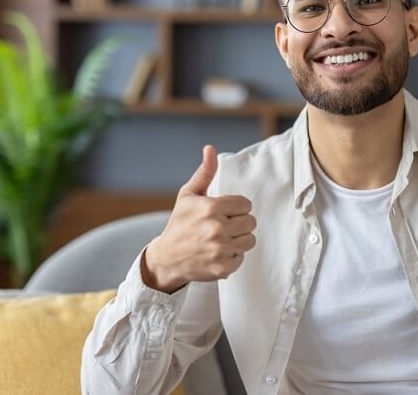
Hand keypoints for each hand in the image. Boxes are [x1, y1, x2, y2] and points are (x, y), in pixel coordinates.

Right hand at [142, 144, 256, 293]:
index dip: (236, 208)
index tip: (225, 212)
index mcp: (211, 208)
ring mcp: (220, 250)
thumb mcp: (188, 195)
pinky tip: (218, 253)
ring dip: (238, 240)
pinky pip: (242, 257)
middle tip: (223, 226)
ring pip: (250, 240)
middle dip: (239, 223)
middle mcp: (217, 228)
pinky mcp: (222, 267)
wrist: (167, 258)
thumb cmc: (180, 223)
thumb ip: (205, 173)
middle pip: (251, 222)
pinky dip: (232, 256)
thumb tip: (210, 149)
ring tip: (222, 239)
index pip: (246, 204)